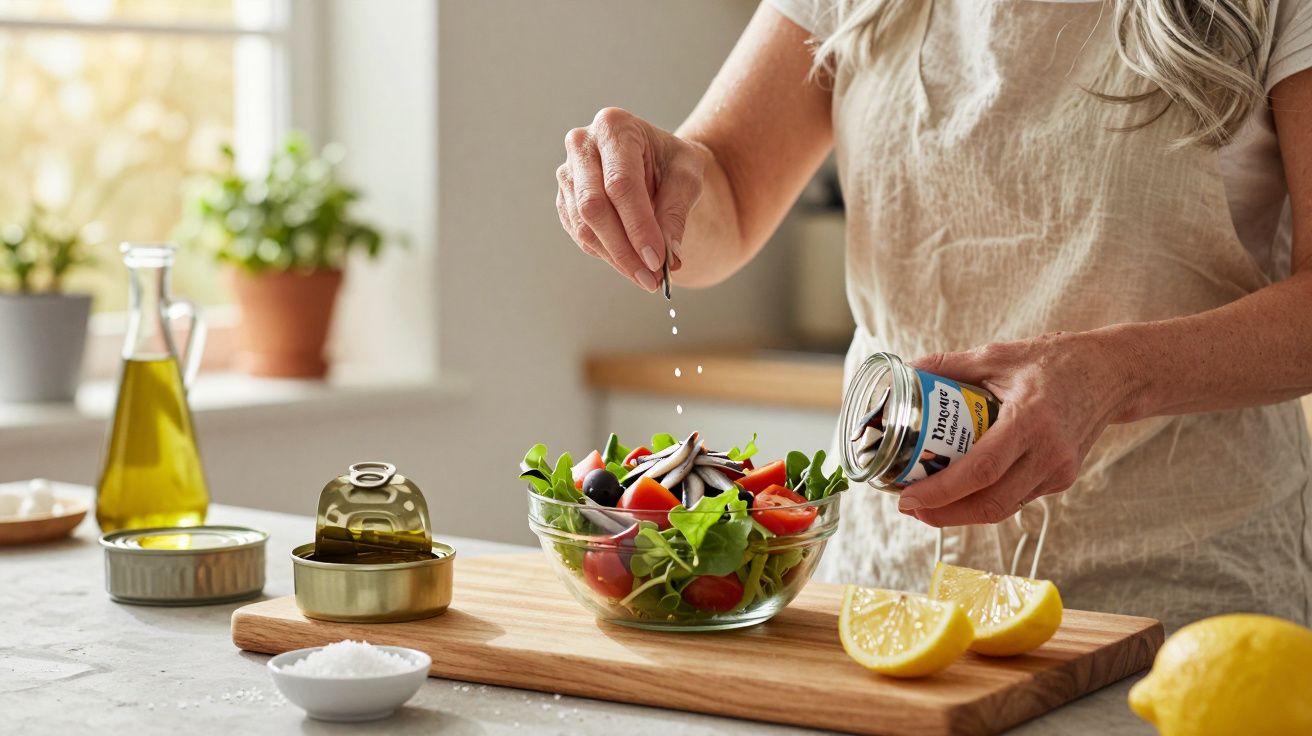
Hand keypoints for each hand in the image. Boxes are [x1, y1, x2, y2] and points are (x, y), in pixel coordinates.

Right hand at [556, 107, 706, 291]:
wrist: (656, 161)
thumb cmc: (672, 163)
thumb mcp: (688, 177)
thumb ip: (676, 212)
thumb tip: (668, 256)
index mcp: (614, 127)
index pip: (620, 184)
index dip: (638, 226)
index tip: (658, 261)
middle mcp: (582, 145)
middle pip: (593, 207)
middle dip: (624, 249)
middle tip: (652, 279)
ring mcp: (568, 173)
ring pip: (583, 226)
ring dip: (616, 258)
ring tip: (648, 278)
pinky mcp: (565, 200)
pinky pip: (581, 235)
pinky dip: (607, 255)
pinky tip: (632, 264)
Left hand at [896, 332, 1134, 526]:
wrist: (1113, 373)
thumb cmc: (1055, 361)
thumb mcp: (998, 355)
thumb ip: (950, 364)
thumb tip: (907, 370)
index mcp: (1030, 421)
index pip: (981, 470)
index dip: (941, 492)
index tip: (908, 498)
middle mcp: (1049, 454)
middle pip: (991, 503)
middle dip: (944, 514)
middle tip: (909, 507)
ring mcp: (1059, 471)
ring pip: (1003, 508)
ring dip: (962, 513)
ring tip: (927, 504)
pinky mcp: (1063, 479)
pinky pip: (1017, 499)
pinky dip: (985, 500)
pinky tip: (961, 493)